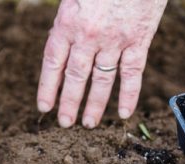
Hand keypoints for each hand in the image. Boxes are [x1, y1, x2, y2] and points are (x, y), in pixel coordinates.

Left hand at [37, 0, 167, 128]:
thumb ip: (66, 17)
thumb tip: (58, 39)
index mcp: (68, 20)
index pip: (53, 62)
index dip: (48, 87)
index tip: (44, 106)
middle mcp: (89, 35)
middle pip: (75, 77)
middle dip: (69, 103)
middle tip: (64, 123)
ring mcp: (115, 39)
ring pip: (102, 80)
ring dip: (95, 105)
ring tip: (89, 124)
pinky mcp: (139, 39)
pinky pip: (133, 73)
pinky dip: (129, 95)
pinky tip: (125, 113)